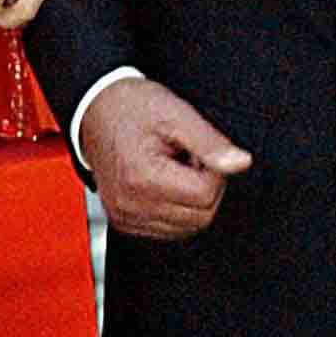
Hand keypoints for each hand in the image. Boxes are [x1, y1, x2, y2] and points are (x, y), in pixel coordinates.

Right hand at [79, 78, 252, 241]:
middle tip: (189, 158)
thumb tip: (240, 163)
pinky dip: (175, 209)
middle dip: (205, 187)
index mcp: (143, 178)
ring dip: (190, 200)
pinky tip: (164, 182)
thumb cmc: (131, 108)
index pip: (206, 195)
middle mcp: (131, 204)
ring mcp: (126, 216)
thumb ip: (211, 143)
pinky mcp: (124, 222)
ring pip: (187, 227)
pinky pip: (168, 229)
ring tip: (174, 168)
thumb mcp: (177, 114)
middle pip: (200, 217)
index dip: (215, 171)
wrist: (95, 111)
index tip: (201, 151)